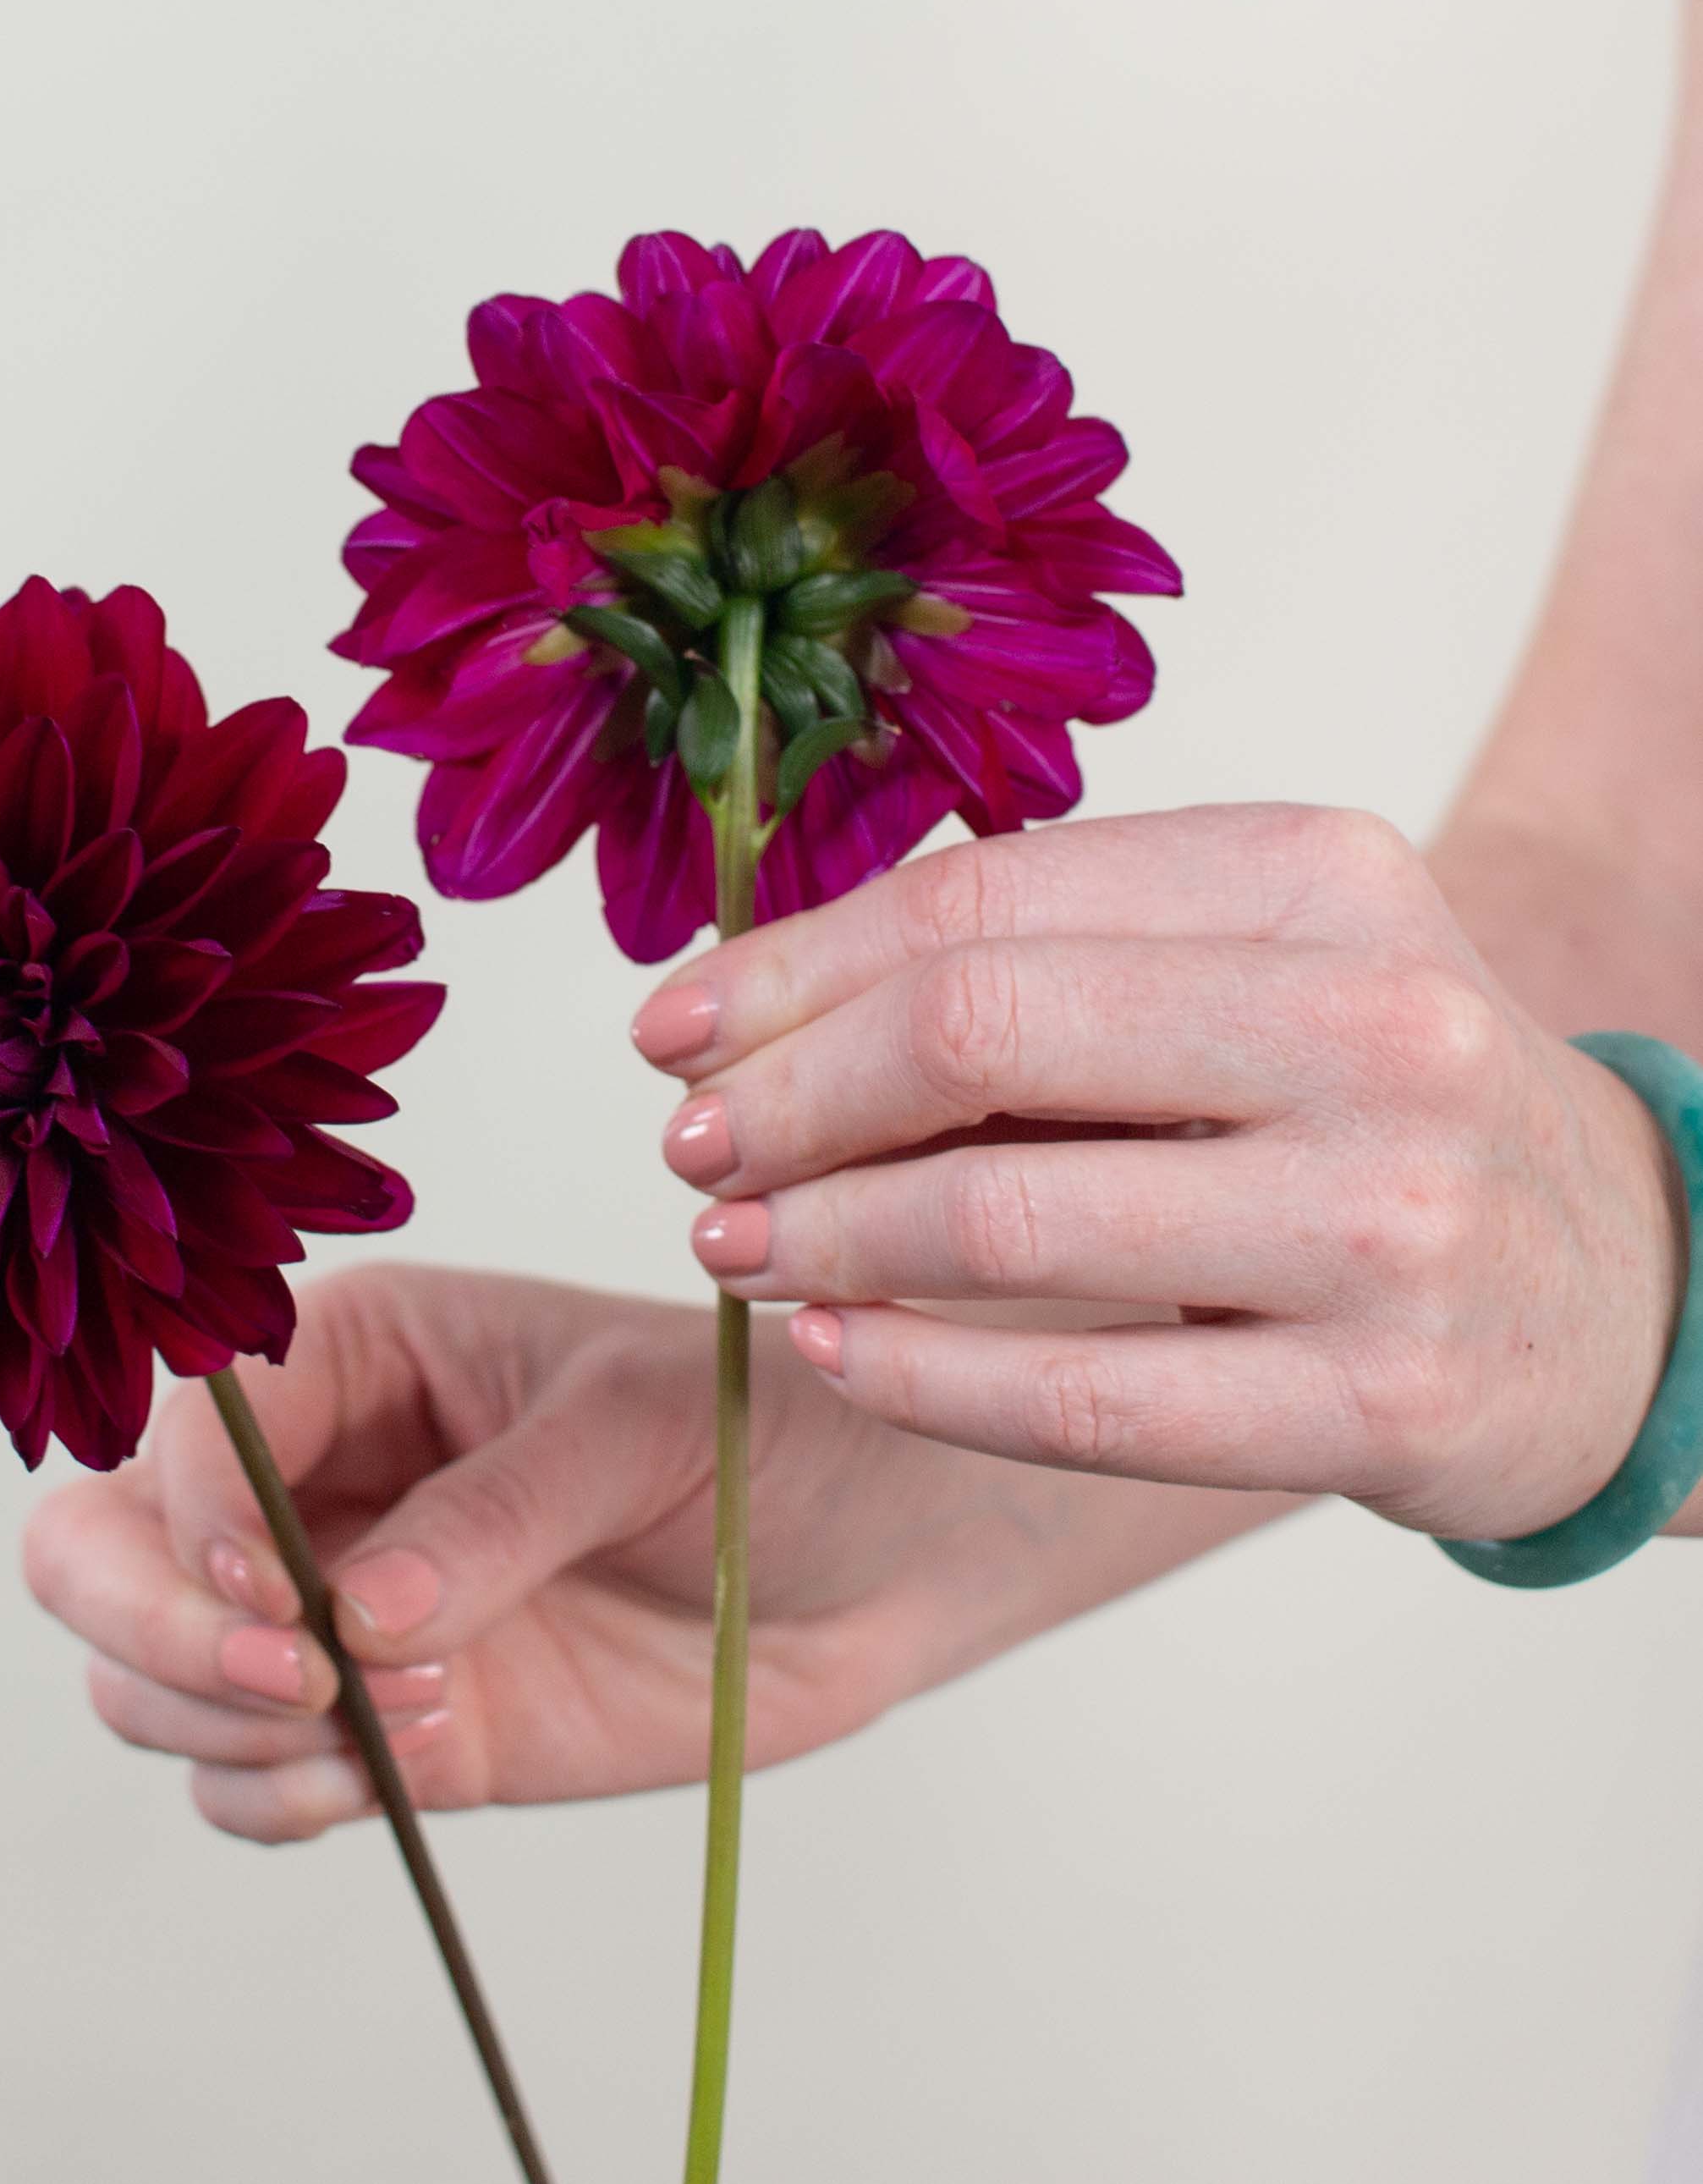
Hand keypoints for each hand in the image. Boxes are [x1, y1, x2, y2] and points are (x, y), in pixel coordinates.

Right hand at [21, 1264, 1275, 1839]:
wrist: (867, 1551)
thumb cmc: (758, 1428)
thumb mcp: (636, 1426)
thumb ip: (496, 1513)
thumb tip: (352, 1619)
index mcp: (353, 1352)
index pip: (187, 1425)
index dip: (200, 1515)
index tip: (289, 1598)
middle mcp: (313, 1475)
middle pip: (99, 1549)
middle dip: (152, 1624)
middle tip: (291, 1679)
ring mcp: (333, 1609)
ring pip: (146, 1679)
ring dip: (220, 1725)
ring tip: (387, 1728)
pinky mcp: (384, 1724)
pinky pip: (244, 1782)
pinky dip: (277, 1797)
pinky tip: (393, 1771)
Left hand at [635, 803, 1689, 1541]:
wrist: (1620, 1284)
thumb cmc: (1370, 1109)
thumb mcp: (1252, 968)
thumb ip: (1044, 961)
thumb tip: (757, 1000)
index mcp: (1315, 877)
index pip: (976, 903)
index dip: (786, 969)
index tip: (671, 1030)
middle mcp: (1366, 1026)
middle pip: (972, 1037)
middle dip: (783, 1099)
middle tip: (689, 1151)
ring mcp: (1383, 1221)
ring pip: (1001, 1221)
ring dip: (817, 1237)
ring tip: (731, 1248)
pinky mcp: (1375, 1402)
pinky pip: (1079, 1399)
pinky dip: (912, 1376)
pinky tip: (827, 1351)